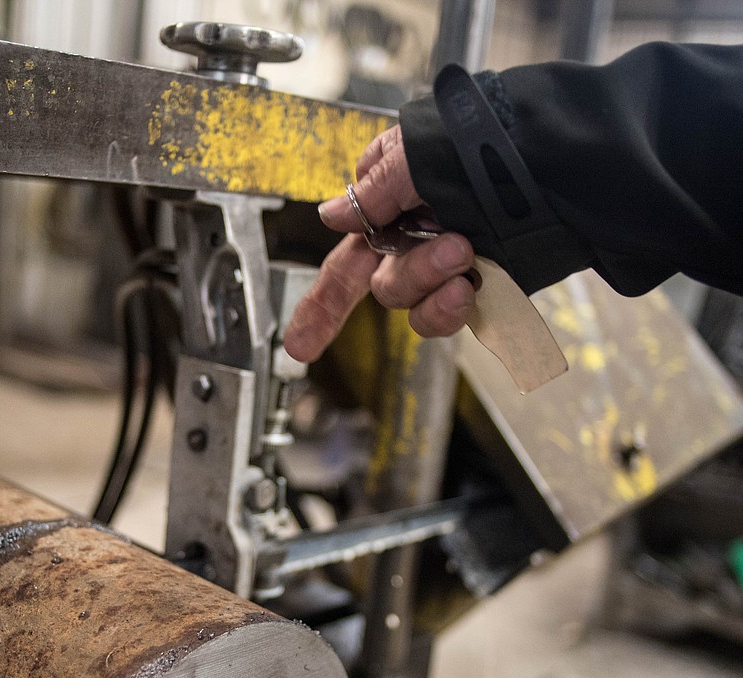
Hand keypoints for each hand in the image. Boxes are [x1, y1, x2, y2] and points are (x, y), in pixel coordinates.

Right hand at [283, 125, 476, 362]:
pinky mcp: (482, 282)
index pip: (347, 254)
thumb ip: (375, 191)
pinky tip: (470, 288)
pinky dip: (452, 308)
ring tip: (467, 254)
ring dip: (430, 284)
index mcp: (393, 197)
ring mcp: (449, 260)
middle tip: (453, 249)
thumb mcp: (422, 152)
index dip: (322, 302)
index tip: (300, 345)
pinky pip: (450, 315)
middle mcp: (416, 233)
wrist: (573, 159)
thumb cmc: (497, 138)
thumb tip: (331, 215)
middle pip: (377, 282)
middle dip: (409, 274)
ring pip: (410, 300)